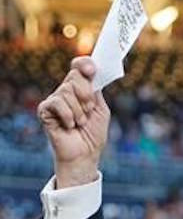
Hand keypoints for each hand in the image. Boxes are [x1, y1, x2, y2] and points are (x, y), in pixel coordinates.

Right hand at [37, 56, 109, 187]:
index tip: (91, 70)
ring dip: (79, 111)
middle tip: (89, 110)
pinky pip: (57, 103)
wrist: (85, 154)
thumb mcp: (101, 109)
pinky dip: (68, 116)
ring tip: (80, 123)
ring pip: (67, 91)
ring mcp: (55, 100)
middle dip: (86, 94)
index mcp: (81, 89)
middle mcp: (66, 91)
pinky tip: (70, 126)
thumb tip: (93, 72)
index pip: (79, 67)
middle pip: (75, 76)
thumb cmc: (93, 134)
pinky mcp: (45, 110)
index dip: (84, 64)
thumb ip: (96, 91)